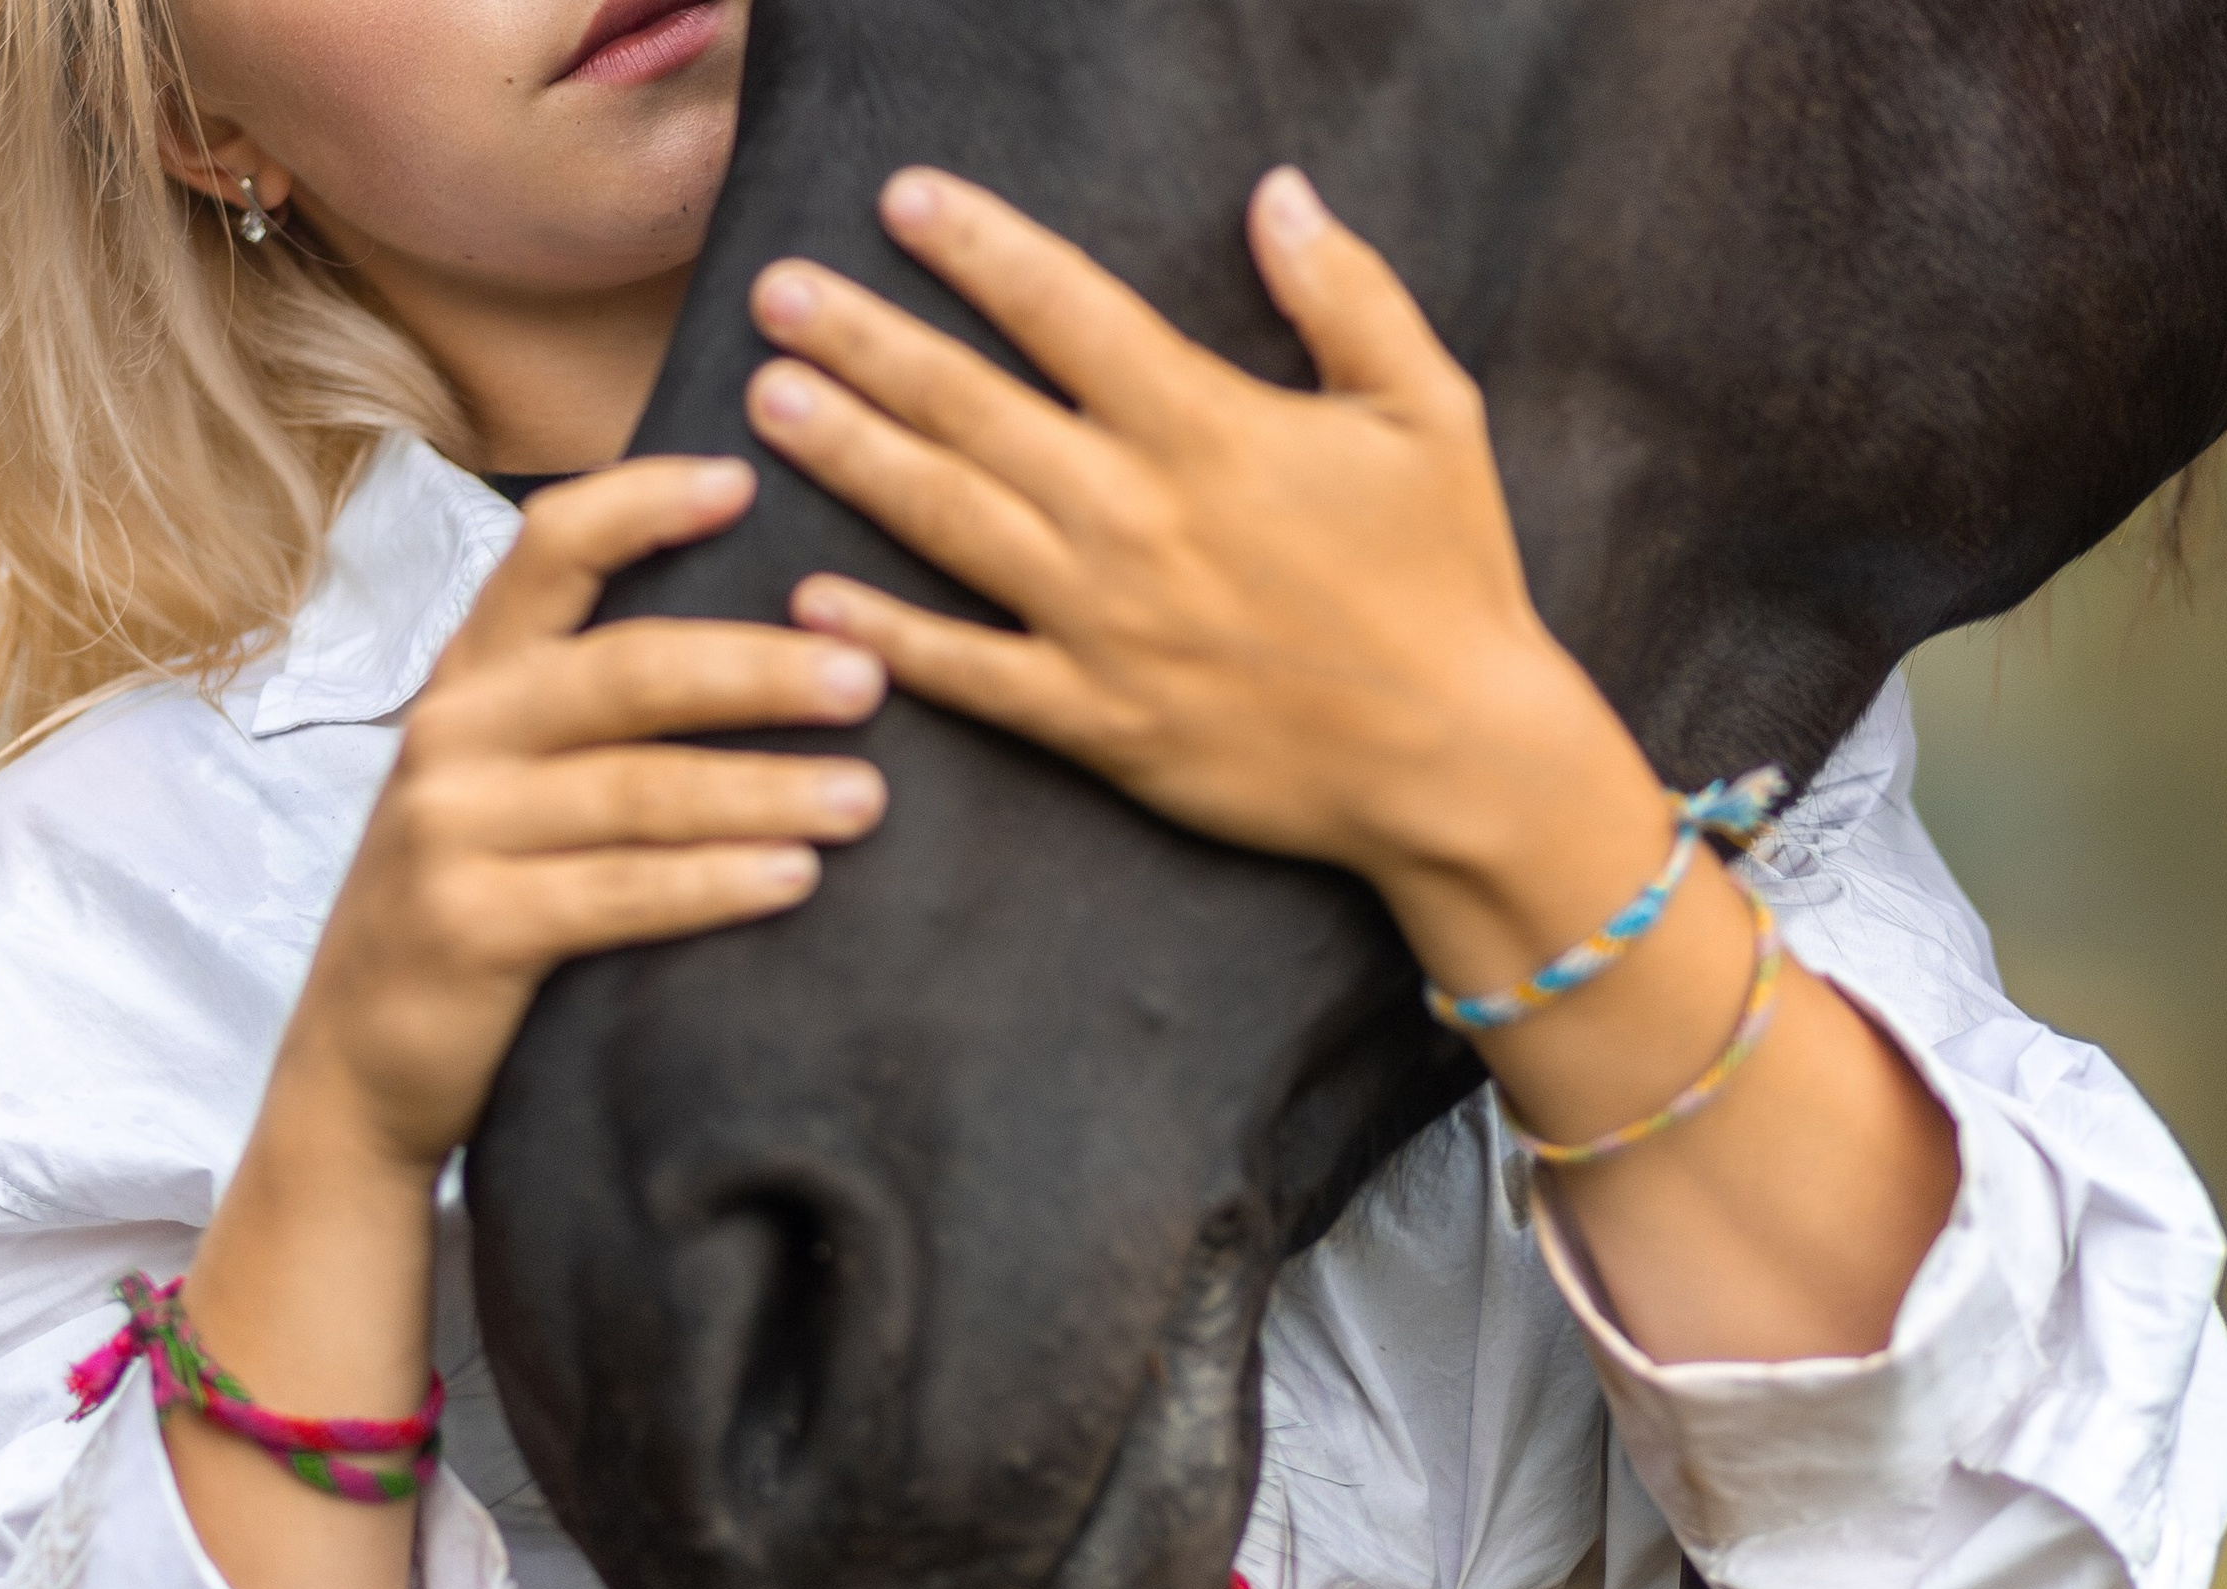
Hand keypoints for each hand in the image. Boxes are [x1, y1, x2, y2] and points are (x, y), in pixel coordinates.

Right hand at [274, 458, 889, 1174]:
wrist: (360, 1068)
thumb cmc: (479, 903)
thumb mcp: (508, 783)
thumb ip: (595, 709)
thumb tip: (782, 636)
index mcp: (473, 678)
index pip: (549, 550)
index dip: (642, 503)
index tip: (743, 478)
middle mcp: (452, 735)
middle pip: (625, 670)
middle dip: (757, 671)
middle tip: (870, 678)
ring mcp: (449, 831)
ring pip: (636, 790)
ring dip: (764, 789)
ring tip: (867, 798)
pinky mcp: (467, 929)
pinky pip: (616, 894)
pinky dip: (712, 884)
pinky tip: (794, 878)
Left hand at [743, 165, 1664, 938]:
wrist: (1458, 760)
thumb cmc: (1451, 579)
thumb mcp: (1429, 413)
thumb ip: (1346, 294)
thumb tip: (1276, 191)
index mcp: (1209, 429)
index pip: (1065, 311)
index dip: (979, 247)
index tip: (903, 200)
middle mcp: (1136, 517)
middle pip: (972, 407)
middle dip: (866, 341)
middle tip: (776, 292)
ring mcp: (1104, 625)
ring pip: (948, 522)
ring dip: (851, 455)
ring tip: (768, 399)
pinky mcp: (1096, 722)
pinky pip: (969, 672)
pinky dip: (887, 633)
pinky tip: (811, 592)